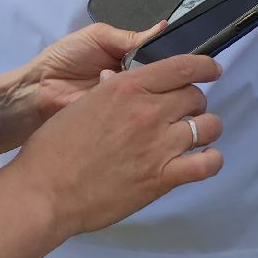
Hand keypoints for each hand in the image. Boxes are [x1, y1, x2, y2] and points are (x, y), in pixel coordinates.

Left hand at [0, 21, 165, 154]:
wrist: (39, 89)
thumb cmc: (66, 57)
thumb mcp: (97, 37)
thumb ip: (129, 36)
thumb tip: (163, 27)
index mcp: (129, 58)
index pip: (159, 58)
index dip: (171, 57)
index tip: (186, 58)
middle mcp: (133, 81)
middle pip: (161, 78)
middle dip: (162, 75)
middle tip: (166, 72)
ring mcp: (128, 103)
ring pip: (152, 96)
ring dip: (149, 90)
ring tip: (143, 85)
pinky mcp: (120, 120)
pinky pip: (136, 113)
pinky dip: (136, 107)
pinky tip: (138, 102)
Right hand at [7, 54, 224, 235]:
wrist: (45, 191)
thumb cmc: (53, 147)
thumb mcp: (82, 104)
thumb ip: (108, 91)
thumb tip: (116, 78)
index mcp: (128, 87)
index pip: (182, 66)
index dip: (204, 66)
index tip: (212, 70)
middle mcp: (149, 111)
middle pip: (196, 97)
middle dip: (193, 103)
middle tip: (181, 114)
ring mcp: (159, 145)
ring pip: (208, 127)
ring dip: (204, 129)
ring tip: (192, 137)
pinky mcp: (162, 178)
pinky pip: (206, 164)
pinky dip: (211, 160)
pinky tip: (204, 159)